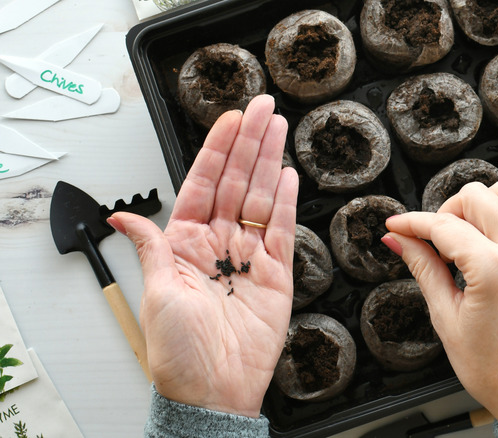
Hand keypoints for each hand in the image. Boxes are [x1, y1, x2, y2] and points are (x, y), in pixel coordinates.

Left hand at [107, 95, 298, 417]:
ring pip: (260, 197)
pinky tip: (288, 174)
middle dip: (249, 143)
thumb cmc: (179, 351)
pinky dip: (285, 200)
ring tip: (278, 127)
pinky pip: (280, 229)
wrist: (214, 389)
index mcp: (184, 243)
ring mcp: (249, 257)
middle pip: (235, 182)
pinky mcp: (276, 273)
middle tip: (263, 108)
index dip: (217, 150)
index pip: (202, 183)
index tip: (231, 120)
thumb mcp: (156, 293)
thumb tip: (121, 218)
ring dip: (270, 161)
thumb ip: (150, 247)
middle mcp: (217, 244)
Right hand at [382, 180, 497, 428]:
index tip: (395, 226)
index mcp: (492, 269)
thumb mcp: (446, 318)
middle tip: (431, 241)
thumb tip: (398, 240)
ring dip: (478, 206)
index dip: (411, 223)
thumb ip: (423, 268)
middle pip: (475, 196)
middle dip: (445, 212)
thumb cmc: (495, 368)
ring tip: (463, 237)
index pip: (442, 225)